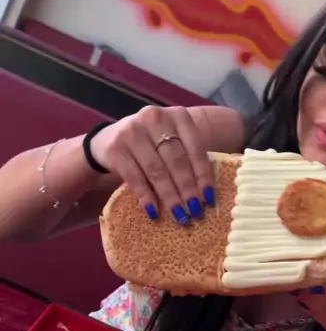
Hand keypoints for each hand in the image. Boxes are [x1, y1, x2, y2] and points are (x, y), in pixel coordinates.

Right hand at [89, 106, 215, 222]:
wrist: (110, 137)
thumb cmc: (152, 143)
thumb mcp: (172, 140)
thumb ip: (188, 157)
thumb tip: (208, 194)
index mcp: (177, 115)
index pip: (195, 148)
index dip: (203, 175)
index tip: (210, 198)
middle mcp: (154, 119)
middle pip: (176, 160)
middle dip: (188, 189)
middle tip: (196, 212)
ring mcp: (132, 132)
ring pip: (156, 170)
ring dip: (170, 196)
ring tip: (180, 215)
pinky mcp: (115, 148)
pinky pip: (134, 177)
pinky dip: (146, 196)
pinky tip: (154, 211)